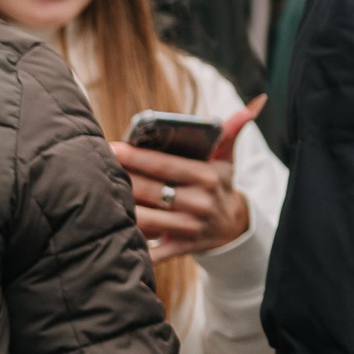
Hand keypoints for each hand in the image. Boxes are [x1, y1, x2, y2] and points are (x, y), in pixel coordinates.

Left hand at [112, 100, 261, 258]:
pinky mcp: (181, 248)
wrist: (232, 227)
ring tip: (98, 194)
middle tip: (97, 166)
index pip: (168, 166)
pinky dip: (134, 246)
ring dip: (122, 208)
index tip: (113, 147)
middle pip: (154, 191)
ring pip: (148, 220)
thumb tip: (255, 103)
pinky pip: (153, 250)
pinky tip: (112, 234)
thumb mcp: (226, 159)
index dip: (139, 157)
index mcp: (209, 178)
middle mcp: (200, 204)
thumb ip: (231, 131)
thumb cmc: (220, 185)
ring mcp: (191, 228)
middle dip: (124, 179)